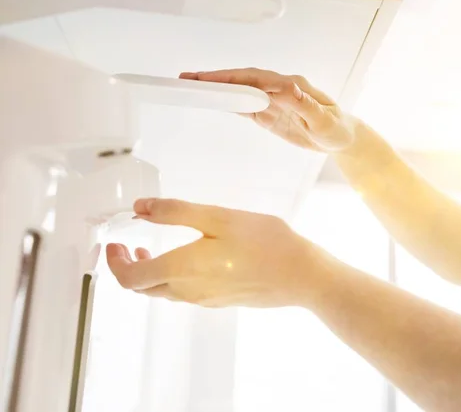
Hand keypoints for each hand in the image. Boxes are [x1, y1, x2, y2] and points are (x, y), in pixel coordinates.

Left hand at [106, 198, 333, 307]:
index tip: (113, 244)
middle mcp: (187, 291)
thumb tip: (140, 208)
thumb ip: (176, 212)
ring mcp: (203, 300)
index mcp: (182, 269)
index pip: (130, 278)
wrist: (299, 275)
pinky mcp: (218, 301)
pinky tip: (186, 259)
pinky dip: (170, 277)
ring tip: (150, 251)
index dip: (114, 263)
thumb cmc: (263, 242)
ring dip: (149, 273)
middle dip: (128, 268)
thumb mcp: (217, 217)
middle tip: (127, 247)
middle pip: (143, 289)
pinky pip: (183, 293)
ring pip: (163, 292)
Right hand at [179, 68, 356, 151]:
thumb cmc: (336, 128)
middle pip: (243, 81)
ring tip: (192, 87)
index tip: (212, 80)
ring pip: (241, 92)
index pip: (256, 79)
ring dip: (218, 89)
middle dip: (216, 79)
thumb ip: (305, 105)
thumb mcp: (324, 120)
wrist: (341, 138)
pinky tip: (214, 101)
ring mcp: (273, 101)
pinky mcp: (270, 114)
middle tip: (189, 78)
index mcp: (292, 87)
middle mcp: (279, 89)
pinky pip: (246, 106)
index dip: (233, 78)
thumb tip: (286, 89)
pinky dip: (229, 103)